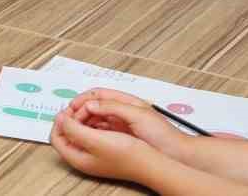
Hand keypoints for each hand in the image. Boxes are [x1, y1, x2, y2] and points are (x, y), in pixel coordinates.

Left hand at [50, 109, 173, 186]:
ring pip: (81, 131)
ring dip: (83, 118)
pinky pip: (93, 132)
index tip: (68, 110)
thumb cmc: (126, 154)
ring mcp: (95, 154)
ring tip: (93, 110)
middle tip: (81, 108)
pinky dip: (94, 122)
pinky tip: (102, 117)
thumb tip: (60, 119)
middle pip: (67, 133)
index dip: (60, 121)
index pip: (56, 137)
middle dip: (72, 118)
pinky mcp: (106, 149)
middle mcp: (84, 158)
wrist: (152, 163)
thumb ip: (73, 128)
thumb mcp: (94, 139)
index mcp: (77, 158)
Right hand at [60, 90, 190, 159]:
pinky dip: (91, 131)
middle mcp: (121, 111)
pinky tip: (86, 136)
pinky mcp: (121, 137)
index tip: (73, 107)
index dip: (83, 98)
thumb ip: (113, 107)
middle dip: (79, 110)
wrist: (177, 153)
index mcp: (126, 101)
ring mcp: (120, 124)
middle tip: (70, 119)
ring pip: (95, 119)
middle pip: (94, 105)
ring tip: (75, 128)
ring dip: (84, 121)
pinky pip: (101, 131)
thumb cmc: (163, 134)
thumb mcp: (137, 115)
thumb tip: (91, 104)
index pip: (97, 93)